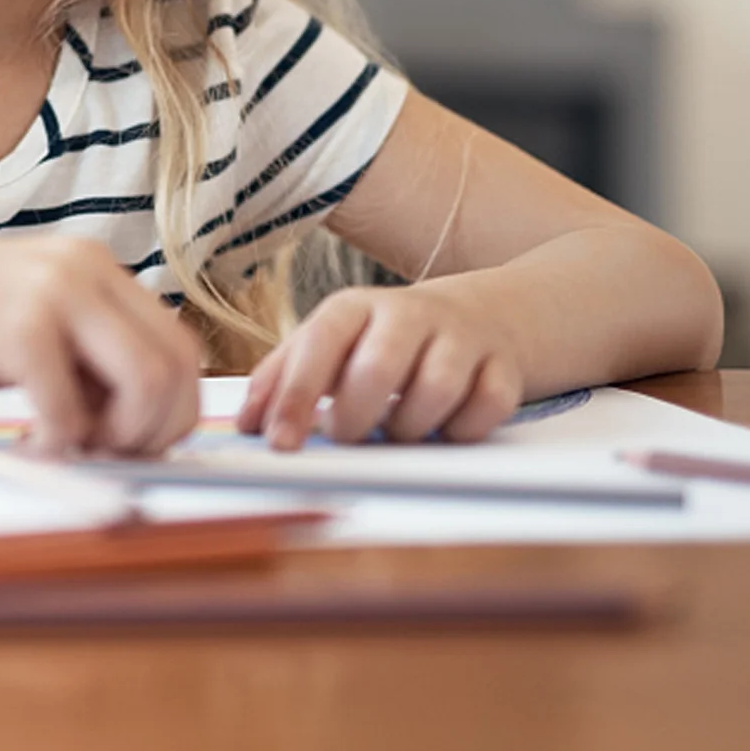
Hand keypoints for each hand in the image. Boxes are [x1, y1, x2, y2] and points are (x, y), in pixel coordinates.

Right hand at [0, 234, 202, 456]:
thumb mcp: (33, 319)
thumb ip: (89, 351)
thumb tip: (148, 419)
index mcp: (95, 266)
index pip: (180, 345)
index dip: (172, 410)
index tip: (132, 441)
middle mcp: (83, 269)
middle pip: (175, 367)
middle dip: (154, 432)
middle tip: (105, 452)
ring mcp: (51, 293)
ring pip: (144, 384)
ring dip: (115, 438)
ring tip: (66, 443)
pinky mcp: (15, 329)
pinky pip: (70, 411)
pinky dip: (56, 444)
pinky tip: (26, 440)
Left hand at [235, 281, 523, 449]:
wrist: (472, 317)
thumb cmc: (380, 341)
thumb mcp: (327, 345)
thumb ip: (281, 378)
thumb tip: (247, 423)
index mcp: (354, 308)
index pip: (318, 344)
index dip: (295, 394)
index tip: (280, 443)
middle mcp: (407, 314)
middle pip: (378, 368)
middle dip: (356, 417)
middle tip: (347, 436)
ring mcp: (459, 337)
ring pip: (435, 390)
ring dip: (409, 427)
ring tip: (396, 429)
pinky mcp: (502, 366)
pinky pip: (486, 408)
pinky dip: (462, 429)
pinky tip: (446, 425)